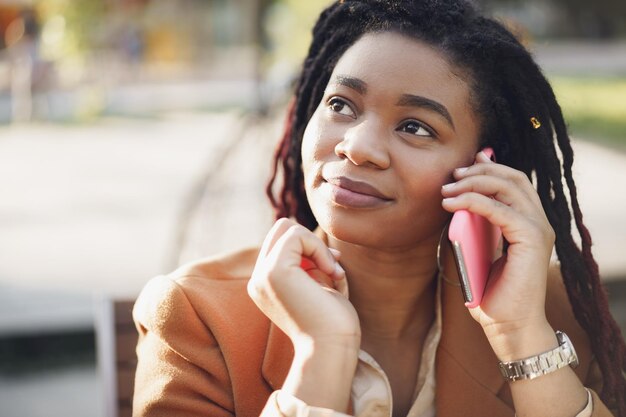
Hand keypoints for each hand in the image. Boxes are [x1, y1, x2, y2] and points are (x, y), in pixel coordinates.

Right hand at [248, 218, 360, 349]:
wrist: (332, 347)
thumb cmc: (334, 322)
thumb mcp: (319, 284)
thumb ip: (310, 262)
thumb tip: (312, 237)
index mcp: (266, 284)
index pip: (282, 243)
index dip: (310, 248)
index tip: (333, 267)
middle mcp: (258, 279)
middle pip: (281, 229)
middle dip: (311, 242)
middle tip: (331, 267)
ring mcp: (262, 275)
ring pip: (287, 228)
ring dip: (317, 246)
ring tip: (333, 272)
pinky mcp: (273, 271)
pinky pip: (297, 235)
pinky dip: (320, 248)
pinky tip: (331, 272)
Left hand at [441, 151, 555, 359]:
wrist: (508, 326)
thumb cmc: (491, 293)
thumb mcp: (479, 250)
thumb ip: (475, 224)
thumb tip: (459, 198)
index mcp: (529, 222)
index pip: (513, 181)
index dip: (489, 167)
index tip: (461, 167)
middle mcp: (538, 221)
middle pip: (513, 178)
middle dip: (480, 171)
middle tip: (451, 176)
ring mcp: (538, 229)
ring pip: (508, 187)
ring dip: (474, 183)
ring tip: (447, 190)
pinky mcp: (532, 240)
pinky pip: (501, 210)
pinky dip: (474, 202)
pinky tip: (453, 204)